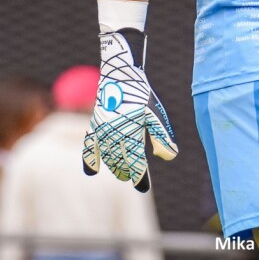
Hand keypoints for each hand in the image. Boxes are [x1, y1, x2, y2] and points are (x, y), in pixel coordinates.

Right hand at [82, 28, 177, 191]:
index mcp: (130, 134)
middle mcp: (114, 136)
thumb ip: (162, 136)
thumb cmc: (140, 93)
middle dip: (126, 172)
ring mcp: (101, 131)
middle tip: (132, 177)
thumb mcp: (155, 114)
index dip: (140, 178)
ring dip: (113, 166)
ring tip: (120, 171)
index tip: (142, 187)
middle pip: (120, 164)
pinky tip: (91, 171)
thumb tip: (169, 157)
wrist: (120, 72)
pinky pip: (89, 146)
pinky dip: (91, 158)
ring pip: (106, 157)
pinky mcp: (94, 124)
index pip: (135, 165)